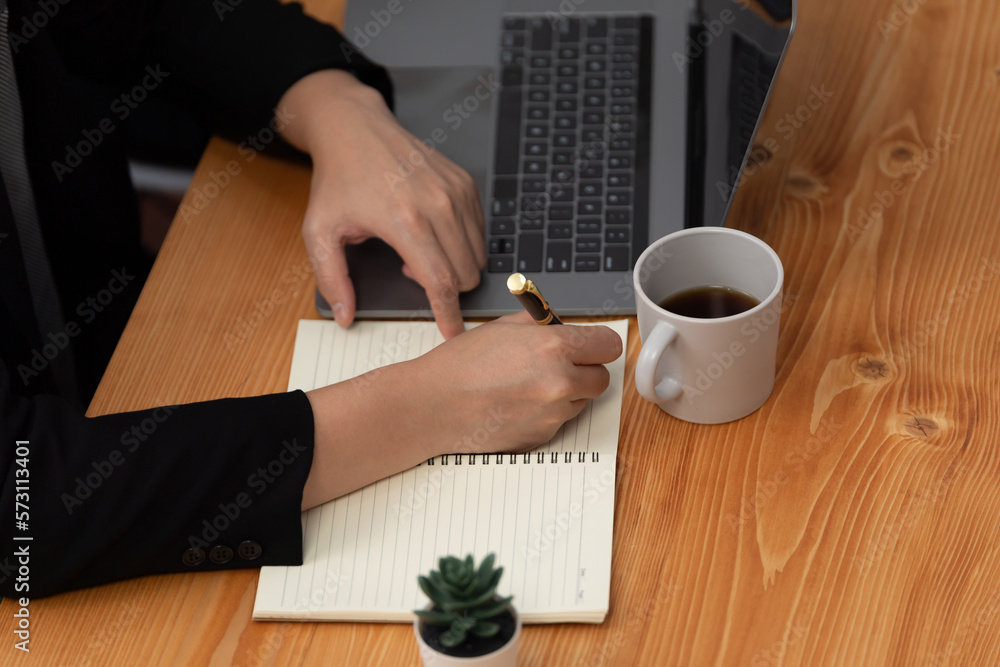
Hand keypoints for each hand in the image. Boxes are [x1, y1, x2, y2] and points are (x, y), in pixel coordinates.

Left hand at [277, 69, 485, 339]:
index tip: (453, 332)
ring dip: (453, 265)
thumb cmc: (338, 179)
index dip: (449, 314)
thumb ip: (331, 278)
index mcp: (404, 221)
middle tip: (409, 270)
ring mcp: (456, 191)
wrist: (354, 128)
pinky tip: (430, 231)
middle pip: (465, 273)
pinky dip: (461, 243)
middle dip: (445, 287)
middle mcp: (437, 205)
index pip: (441, 282)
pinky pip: (479, 232)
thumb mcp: (320, 231)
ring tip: (416, 249)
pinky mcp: (465, 183)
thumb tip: (345, 317)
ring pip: (477, 255)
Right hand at [301, 313, 623, 508]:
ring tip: (527, 384)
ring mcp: (553, 415)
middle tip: (560, 364)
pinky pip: (559, 422)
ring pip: (581, 402)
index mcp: (554, 348)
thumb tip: (566, 326)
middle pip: (601, 378)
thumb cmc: (461, 365)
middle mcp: (560, 383)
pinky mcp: (542, 438)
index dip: (598, 343)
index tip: (591, 345)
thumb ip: (543, 324)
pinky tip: (516, 403)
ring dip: (566, 393)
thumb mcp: (504, 327)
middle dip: (585, 370)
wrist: (433, 406)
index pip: (608, 345)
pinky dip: (546, 413)